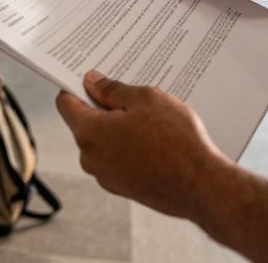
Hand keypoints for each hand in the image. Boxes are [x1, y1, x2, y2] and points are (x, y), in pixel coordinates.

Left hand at [56, 71, 231, 220]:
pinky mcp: (122, 188)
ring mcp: (105, 177)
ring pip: (102, 142)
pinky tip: (154, 142)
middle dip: (103, 108)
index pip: (65, 103)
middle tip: (132, 98)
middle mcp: (90, 158)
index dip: (77, 87)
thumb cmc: (177, 142)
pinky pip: (116, 159)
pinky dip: (128, 148)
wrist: (202, 186)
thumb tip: (91, 82)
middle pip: (85, 123)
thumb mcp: (146, 100)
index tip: (93, 79)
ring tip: (150, 122)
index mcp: (90, 133)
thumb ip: (112, 89)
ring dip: (118, 129)